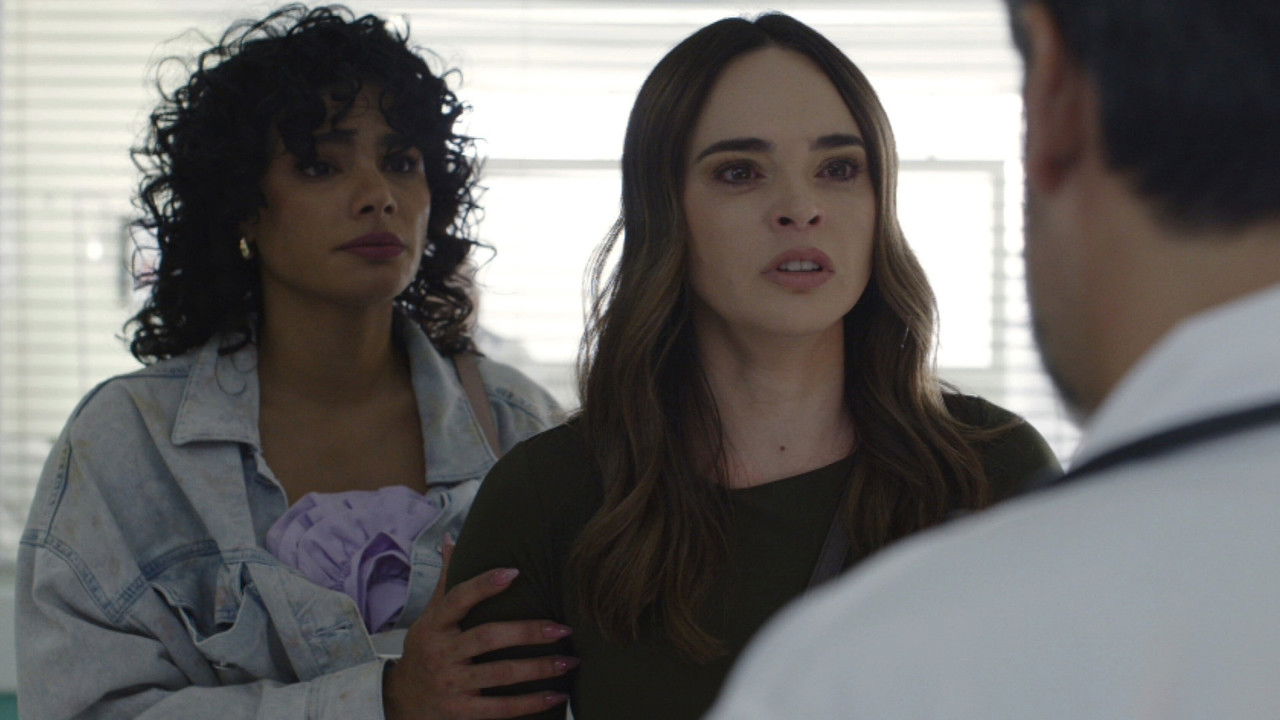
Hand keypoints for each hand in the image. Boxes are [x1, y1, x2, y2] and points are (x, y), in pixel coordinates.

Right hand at [383, 538, 574, 719]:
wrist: (402, 699)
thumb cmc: (426, 649)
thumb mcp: (430, 616)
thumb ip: (447, 581)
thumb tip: (452, 539)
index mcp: (435, 625)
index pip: (458, 599)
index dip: (484, 585)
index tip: (515, 572)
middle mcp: (441, 654)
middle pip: (487, 638)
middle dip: (527, 632)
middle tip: (563, 627)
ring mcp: (451, 684)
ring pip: (500, 674)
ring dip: (539, 668)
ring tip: (570, 660)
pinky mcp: (461, 712)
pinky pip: (500, 708)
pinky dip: (531, 703)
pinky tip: (558, 694)